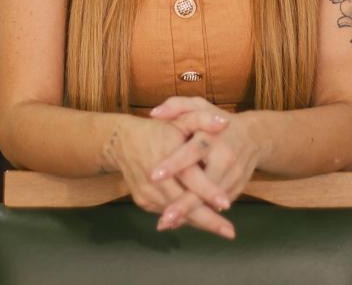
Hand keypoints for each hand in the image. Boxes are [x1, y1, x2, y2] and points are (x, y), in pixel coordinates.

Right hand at [100, 114, 235, 238]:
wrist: (123, 142)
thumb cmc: (157, 130)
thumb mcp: (180, 120)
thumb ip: (202, 119)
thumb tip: (223, 123)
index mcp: (168, 156)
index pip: (190, 178)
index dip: (208, 191)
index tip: (226, 203)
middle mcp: (156, 179)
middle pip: (185, 203)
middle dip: (208, 220)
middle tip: (229, 232)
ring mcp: (148, 193)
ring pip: (176, 213)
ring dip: (198, 221)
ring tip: (220, 229)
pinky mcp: (143, 201)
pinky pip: (167, 212)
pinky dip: (184, 217)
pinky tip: (201, 221)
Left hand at [148, 97, 265, 233]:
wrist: (255, 138)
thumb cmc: (218, 121)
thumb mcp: (199, 106)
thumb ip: (176, 106)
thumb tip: (154, 113)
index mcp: (214, 137)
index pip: (193, 151)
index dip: (175, 164)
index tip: (154, 175)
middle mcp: (226, 159)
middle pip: (205, 184)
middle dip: (185, 202)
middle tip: (164, 215)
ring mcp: (233, 177)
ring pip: (211, 201)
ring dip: (190, 214)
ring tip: (166, 223)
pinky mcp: (236, 190)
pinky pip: (216, 206)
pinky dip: (199, 215)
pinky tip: (180, 222)